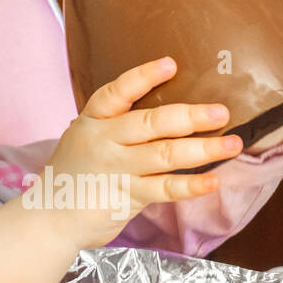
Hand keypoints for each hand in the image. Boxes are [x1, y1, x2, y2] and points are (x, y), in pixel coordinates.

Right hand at [40, 56, 241, 248]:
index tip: (171, 64)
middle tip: (221, 112)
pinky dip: (191, 186)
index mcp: (93, 120)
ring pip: (165, 155)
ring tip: (233, 144)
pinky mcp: (127, 197)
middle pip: (151, 123)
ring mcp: (116, 170)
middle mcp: (104, 141)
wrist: (50, 217)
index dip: (144, 77)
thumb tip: (169, 109)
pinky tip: (213, 181)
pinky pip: (165, 189)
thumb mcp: (85, 136)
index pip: (117, 92)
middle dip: (190, 116)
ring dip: (203, 149)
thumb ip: (116, 122)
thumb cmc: (75, 172)